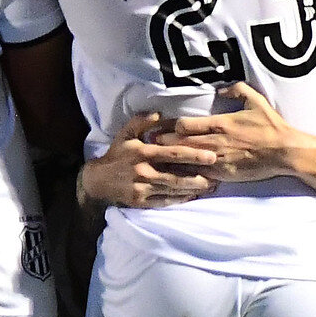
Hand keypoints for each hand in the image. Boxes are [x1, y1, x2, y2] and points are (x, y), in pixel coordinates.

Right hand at [78, 112, 216, 207]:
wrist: (97, 181)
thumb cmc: (116, 154)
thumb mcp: (126, 133)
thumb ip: (142, 122)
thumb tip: (160, 114)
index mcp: (144, 153)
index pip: (173, 154)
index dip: (194, 155)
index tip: (211, 156)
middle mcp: (145, 171)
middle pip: (177, 175)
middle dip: (199, 176)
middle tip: (218, 176)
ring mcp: (143, 188)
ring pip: (174, 190)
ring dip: (194, 190)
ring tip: (211, 187)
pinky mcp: (141, 202)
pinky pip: (165, 202)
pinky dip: (180, 200)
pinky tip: (193, 197)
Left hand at [157, 83, 308, 182]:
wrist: (285, 151)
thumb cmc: (271, 126)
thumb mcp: (256, 101)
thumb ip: (237, 90)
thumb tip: (220, 88)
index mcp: (220, 123)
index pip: (184, 125)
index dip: (172, 126)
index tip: (164, 127)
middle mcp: (215, 142)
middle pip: (180, 143)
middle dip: (164, 143)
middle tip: (150, 143)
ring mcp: (218, 160)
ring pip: (186, 161)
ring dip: (171, 159)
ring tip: (156, 159)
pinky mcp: (224, 174)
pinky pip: (200, 175)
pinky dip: (188, 174)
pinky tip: (177, 174)